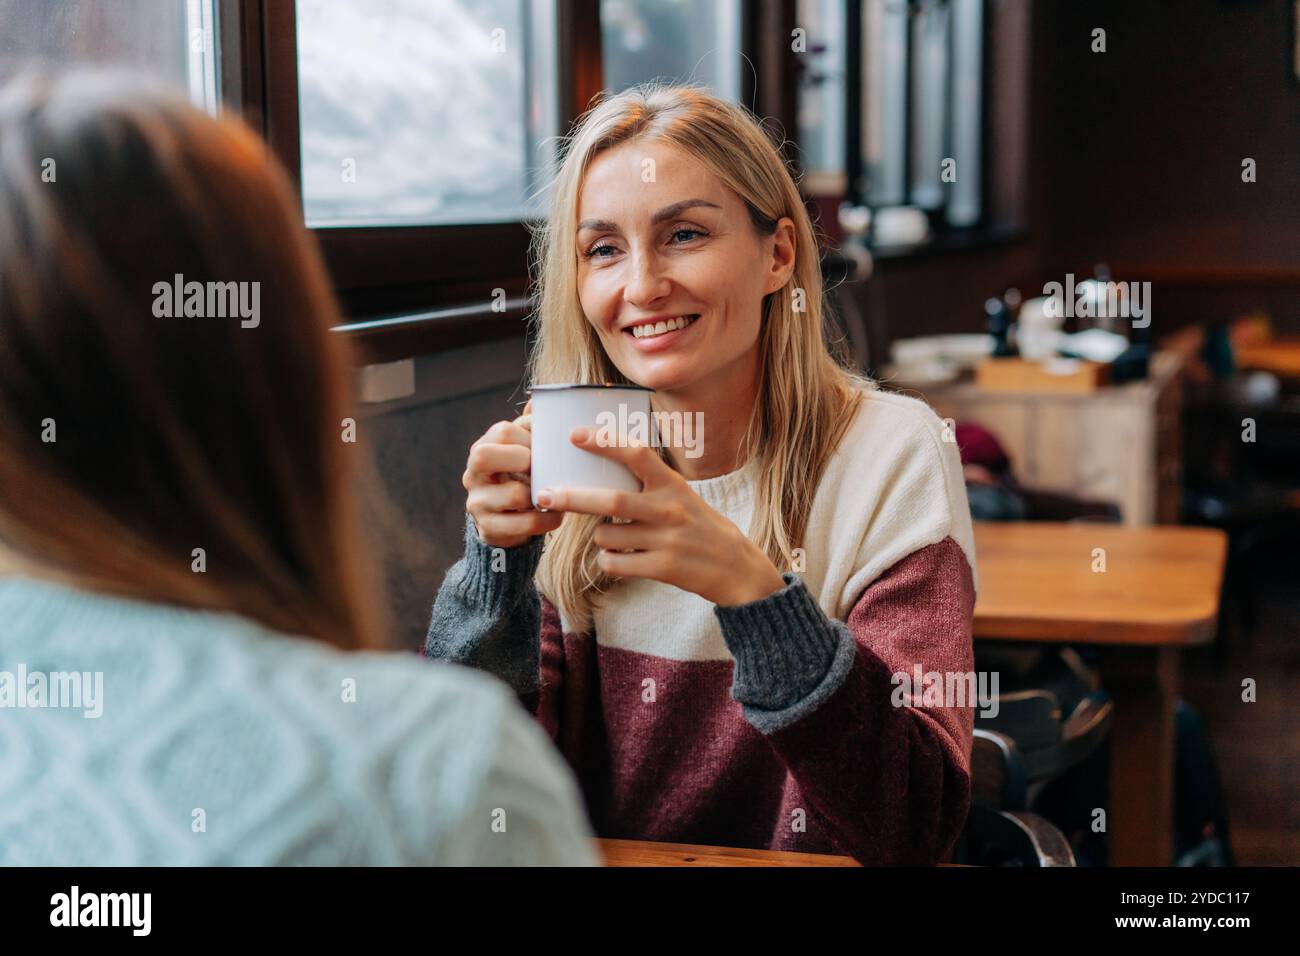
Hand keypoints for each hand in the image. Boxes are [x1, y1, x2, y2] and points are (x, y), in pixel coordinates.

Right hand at [463, 400, 563, 548]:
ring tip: (558, 493)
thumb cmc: (518, 478)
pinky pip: (525, 524)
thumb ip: (529, 428)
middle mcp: (472, 474)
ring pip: (513, 494)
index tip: (548, 446)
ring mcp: (477, 503)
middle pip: (484, 455)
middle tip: (544, 467)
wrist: (505, 522)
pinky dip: (547, 520)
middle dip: (523, 459)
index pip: (502, 430)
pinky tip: (557, 515)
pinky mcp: (489, 529)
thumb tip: (539, 401)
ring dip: (543, 493)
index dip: (530, 435)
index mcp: (482, 449)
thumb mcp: (521, 451)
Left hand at [535, 427, 787, 606]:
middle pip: (611, 500)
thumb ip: (647, 483)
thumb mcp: (680, 495)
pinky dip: (609, 561)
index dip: (604, 442)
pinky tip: (624, 559)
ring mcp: (666, 539)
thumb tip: (599, 468)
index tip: (574, 434)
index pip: (636, 453)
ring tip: (617, 538)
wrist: (735, 567)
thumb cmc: (698, 526)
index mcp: (672, 484)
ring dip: (600, 537)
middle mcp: (669, 508)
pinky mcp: (663, 568)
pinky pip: (614, 563)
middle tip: (543, 494)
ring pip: (607, 536)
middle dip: (572, 497)